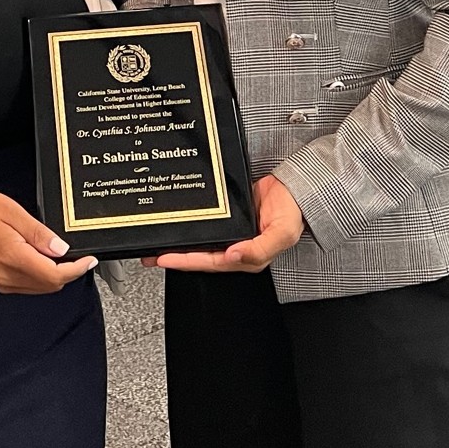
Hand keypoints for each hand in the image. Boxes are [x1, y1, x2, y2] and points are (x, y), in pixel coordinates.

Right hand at [0, 191, 98, 293]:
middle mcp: (8, 276)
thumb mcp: (12, 212)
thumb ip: (39, 233)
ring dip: (55, 275)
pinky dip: (41, 276)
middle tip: (77, 255)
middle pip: (51, 285)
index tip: (88, 260)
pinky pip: (29, 286)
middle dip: (68, 272)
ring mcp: (3, 282)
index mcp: (14, 257)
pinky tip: (42, 259)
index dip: (77, 270)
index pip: (55, 275)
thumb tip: (61, 248)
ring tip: (58, 254)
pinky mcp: (0, 282)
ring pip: (41, 288)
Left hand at [146, 175, 304, 273]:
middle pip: (200, 256)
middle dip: (175, 257)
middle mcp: (236, 246)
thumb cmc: (294, 211)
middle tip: (151, 255)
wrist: (297, 184)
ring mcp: (231, 232)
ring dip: (179, 244)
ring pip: (200, 242)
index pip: (211, 262)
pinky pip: (206, 225)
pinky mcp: (228, 217)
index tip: (166, 259)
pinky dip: (191, 226)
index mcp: (246, 255)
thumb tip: (234, 254)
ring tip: (156, 244)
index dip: (187, 262)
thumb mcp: (282, 233)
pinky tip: (179, 225)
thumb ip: (259, 247)